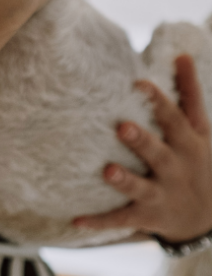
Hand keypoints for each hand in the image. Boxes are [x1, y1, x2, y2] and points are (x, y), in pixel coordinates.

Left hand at [74, 55, 211, 242]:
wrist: (207, 217)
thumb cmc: (195, 160)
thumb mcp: (200, 129)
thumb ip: (189, 93)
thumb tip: (181, 54)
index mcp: (188, 143)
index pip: (175, 119)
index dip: (159, 102)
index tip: (140, 84)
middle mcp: (176, 168)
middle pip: (159, 153)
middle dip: (142, 141)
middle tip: (121, 126)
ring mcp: (162, 194)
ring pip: (142, 188)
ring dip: (125, 180)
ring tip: (107, 170)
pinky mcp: (148, 216)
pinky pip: (121, 220)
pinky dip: (100, 221)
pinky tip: (76, 220)